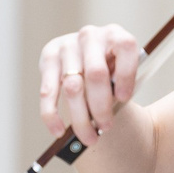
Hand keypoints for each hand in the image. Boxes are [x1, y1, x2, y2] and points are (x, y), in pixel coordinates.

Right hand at [37, 23, 141, 146]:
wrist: (89, 56)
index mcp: (116, 35)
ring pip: (72, 87)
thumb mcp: (121, 70)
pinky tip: (58, 131)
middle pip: (95, 74)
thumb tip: (105, 117)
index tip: (124, 98)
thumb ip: (120, 84)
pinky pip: (48, 91)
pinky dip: (52, 114)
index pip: (125, 49)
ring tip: (89, 137)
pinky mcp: (48, 57)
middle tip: (106, 127)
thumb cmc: (110, 68)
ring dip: (80, 117)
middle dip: (102, 106)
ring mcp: (67, 46)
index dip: (126, 75)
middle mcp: (91, 36)